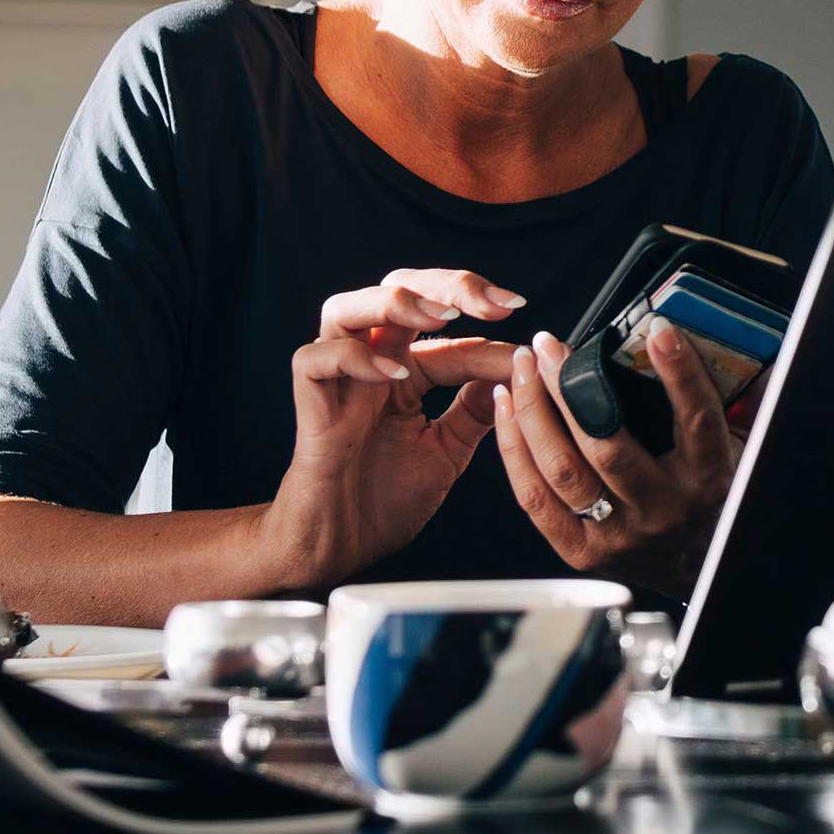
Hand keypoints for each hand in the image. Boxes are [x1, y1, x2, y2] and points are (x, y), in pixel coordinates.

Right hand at [256, 269, 520, 587]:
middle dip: (446, 285)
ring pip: (345, 309)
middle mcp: (368, 365)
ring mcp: (336, 382)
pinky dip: (353, 357)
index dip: (483, 315)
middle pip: (395, 290)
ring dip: (396, 302)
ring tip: (441, 315)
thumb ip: (474, 409)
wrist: (341, 548)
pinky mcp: (310, 406)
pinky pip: (315, 359)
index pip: (444, 324)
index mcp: (403, 370)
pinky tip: (396, 375)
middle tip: (492, 301)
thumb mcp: (447, 449)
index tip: (523, 320)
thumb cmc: (383, 501)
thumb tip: (513, 368)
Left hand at [490, 322, 741, 602]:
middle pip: (607, 442)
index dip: (679, 371)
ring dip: (533, 411)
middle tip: (551, 345)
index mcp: (707, 478)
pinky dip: (515, 450)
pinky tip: (508, 411)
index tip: (658, 329)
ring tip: (522, 369)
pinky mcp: (582, 553)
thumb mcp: (740, 452)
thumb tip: (762, 353)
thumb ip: (740, 404)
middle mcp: (663, 509)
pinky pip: (535, 498)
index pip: (696, 418)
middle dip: (570, 386)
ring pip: (562, 468)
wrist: (698, 570)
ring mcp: (618, 534)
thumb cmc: (712, 498)